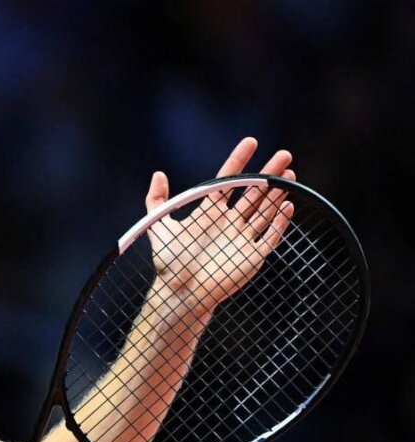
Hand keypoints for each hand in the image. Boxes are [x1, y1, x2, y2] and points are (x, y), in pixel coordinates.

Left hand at [145, 138, 296, 313]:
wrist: (180, 294)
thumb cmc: (169, 264)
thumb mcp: (159, 228)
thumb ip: (156, 201)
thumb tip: (158, 174)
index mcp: (210, 212)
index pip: (228, 180)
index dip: (239, 161)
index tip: (251, 142)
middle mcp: (229, 222)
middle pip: (253, 192)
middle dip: (269, 174)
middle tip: (284, 155)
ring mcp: (242, 238)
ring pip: (265, 210)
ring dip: (277, 194)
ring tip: (290, 175)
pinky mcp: (252, 256)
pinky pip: (270, 236)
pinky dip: (279, 222)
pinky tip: (287, 205)